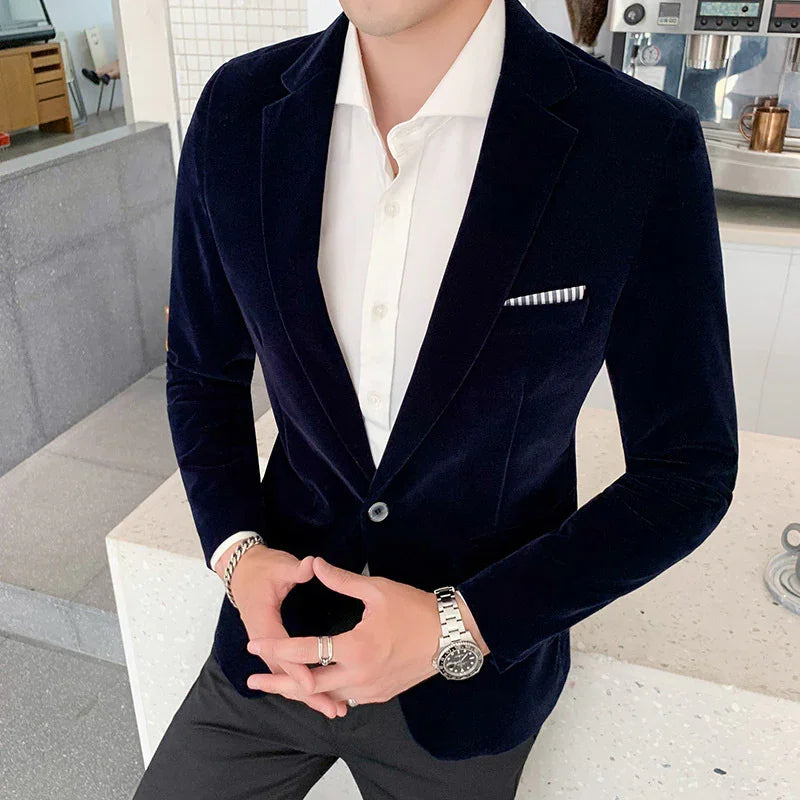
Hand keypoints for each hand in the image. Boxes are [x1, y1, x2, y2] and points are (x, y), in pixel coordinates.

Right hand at [220, 545, 348, 717]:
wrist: (242, 570)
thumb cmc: (262, 568)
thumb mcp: (279, 565)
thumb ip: (296, 569)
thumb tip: (312, 565)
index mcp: (262, 620)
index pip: (279, 649)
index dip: (295, 667)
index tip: (313, 683)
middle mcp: (262, 637)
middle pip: (282, 671)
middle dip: (306, 691)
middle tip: (332, 708)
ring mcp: (266, 644)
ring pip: (285, 674)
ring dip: (306, 693)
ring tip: (334, 709)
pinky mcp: (274, 645)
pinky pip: (287, 669)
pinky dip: (302, 684)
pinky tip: (322, 695)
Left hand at [245, 557, 489, 707]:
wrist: (451, 635)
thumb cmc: (414, 608)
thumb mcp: (377, 590)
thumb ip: (342, 579)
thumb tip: (316, 564)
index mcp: (355, 649)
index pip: (305, 650)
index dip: (276, 646)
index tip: (254, 644)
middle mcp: (359, 676)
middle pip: (308, 685)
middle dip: (278, 682)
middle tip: (253, 680)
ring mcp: (370, 690)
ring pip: (326, 697)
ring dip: (301, 692)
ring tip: (278, 686)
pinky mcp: (381, 695)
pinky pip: (346, 698)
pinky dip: (327, 693)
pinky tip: (315, 687)